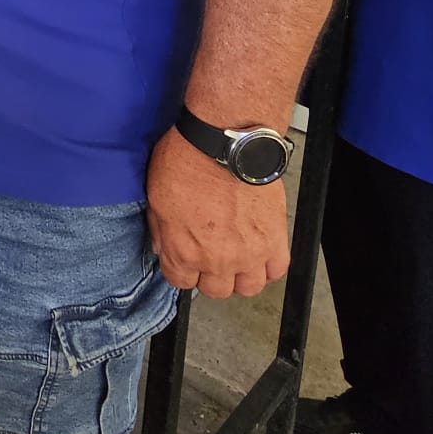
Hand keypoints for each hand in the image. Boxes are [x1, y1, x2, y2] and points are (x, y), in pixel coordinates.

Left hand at [146, 127, 289, 297]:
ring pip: (249, 287)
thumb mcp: (155, 197)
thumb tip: (163, 247)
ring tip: (238, 255)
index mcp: (184, 252)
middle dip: (211, 274)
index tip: (187, 257)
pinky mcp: (275, 240)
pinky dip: (269, 264)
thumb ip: (161, 231)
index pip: (181, 282)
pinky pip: (277, 269)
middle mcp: (217, 261)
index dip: (182, 268)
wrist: (225, 143)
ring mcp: (249, 254)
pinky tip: (260, 250)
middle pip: (216, 290)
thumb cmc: (188, 161)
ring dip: (242, 274)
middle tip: (212, 253)